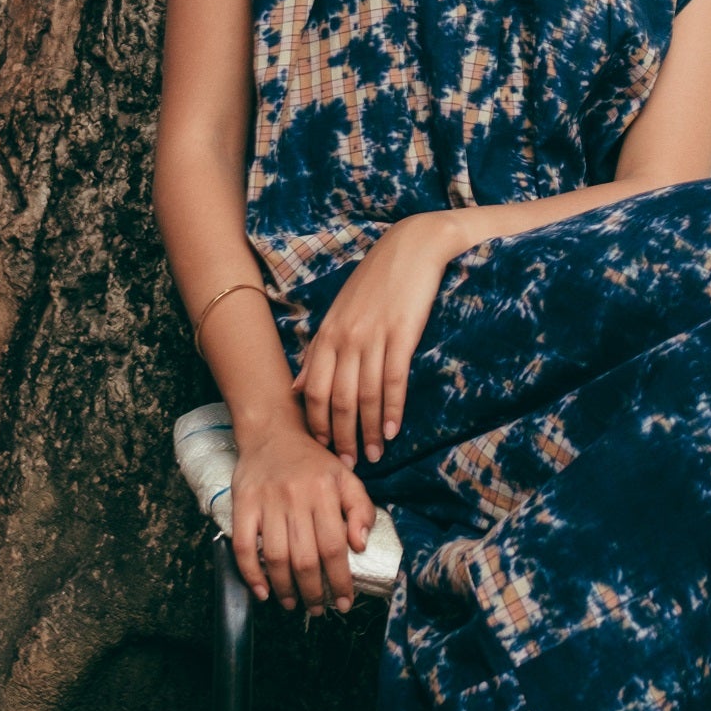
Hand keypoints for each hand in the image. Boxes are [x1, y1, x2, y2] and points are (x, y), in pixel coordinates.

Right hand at [231, 414, 374, 613]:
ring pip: (277, 557)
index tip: (344, 602)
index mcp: (325, 491)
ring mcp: (266, 502)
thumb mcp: (346, 476)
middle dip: (314, 592)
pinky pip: (244, 546)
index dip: (340, 580)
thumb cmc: (313, 460)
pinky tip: (263, 591)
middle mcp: (296, 497)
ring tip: (294, 603)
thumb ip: (361, 508)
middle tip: (318, 608)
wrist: (272, 431)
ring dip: (286, 588)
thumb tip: (360, 545)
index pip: (334, 546)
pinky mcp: (242, 504)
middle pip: (305, 558)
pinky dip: (252, 573)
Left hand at [300, 211, 455, 465]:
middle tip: (347, 465)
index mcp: (328, 335)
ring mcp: (373, 336)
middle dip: (340, 437)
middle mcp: (345, 338)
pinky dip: (391, 410)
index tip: (322, 451)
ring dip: (368, 431)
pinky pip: (393, 380)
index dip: (317, 425)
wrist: (412, 246)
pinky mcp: (401, 334)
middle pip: (338, 400)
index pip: (315, 392)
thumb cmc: (377, 282)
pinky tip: (392, 430)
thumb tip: (297, 387)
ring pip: (364, 396)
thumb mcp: (340, 314)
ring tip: (374, 455)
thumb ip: (319, 352)